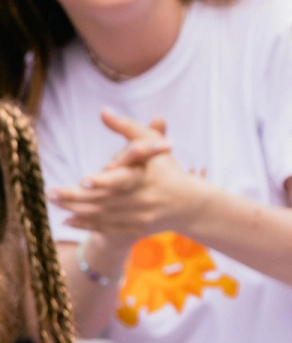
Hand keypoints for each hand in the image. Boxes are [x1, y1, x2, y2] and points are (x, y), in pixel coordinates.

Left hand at [48, 111, 200, 250]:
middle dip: (75, 197)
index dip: (103, 182)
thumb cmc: (166, 168)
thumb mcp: (152, 144)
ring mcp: (139, 218)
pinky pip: (106, 229)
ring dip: (75, 210)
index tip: (83, 180)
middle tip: (50, 192)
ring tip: (54, 201)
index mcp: (147, 179)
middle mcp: (143, 201)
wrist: (188, 205)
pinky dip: (86, 224)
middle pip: (104, 201)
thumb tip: (103, 112)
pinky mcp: (135, 230)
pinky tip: (68, 219)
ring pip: (102, 216)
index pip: (123, 181)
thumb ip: (128, 127)